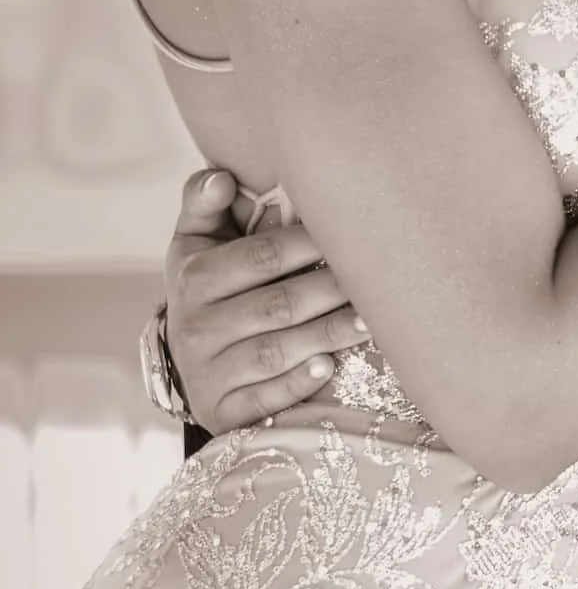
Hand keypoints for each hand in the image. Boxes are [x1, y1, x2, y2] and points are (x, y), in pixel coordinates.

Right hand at [164, 165, 369, 434]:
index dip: (309, 245)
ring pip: (276, 352)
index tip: (354, 232)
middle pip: (277, 305)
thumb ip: (206, 204)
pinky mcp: (224, 411)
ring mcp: (209, 372)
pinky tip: (329, 367)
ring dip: (328, 335)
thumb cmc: (209, 288)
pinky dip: (297, 384)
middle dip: (331, 291)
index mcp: (194, 277)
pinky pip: (264, 399)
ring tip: (372, 321)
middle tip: (380, 280)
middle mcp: (197, 326)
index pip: (260, 257)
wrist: (187, 363)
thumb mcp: (196, 243)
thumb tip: (222, 177)